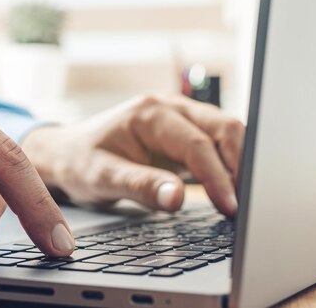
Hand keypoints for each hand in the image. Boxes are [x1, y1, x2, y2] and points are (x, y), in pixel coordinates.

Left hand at [22, 95, 244, 216]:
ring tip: (246, 200)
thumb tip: (178, 199)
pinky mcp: (183, 135)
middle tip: (249, 205)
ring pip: (225, 134)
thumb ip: (141, 186)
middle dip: (241, 165)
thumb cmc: (80, 161)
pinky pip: (216, 145)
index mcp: (150, 114)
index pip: (196, 143)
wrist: (66, 152)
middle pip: (223, 128)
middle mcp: (169, 109)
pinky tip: (233, 191)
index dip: (218, 176)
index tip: (231, 207)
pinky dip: (229, 165)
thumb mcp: (102, 177)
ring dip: (239, 164)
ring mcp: (179, 119)